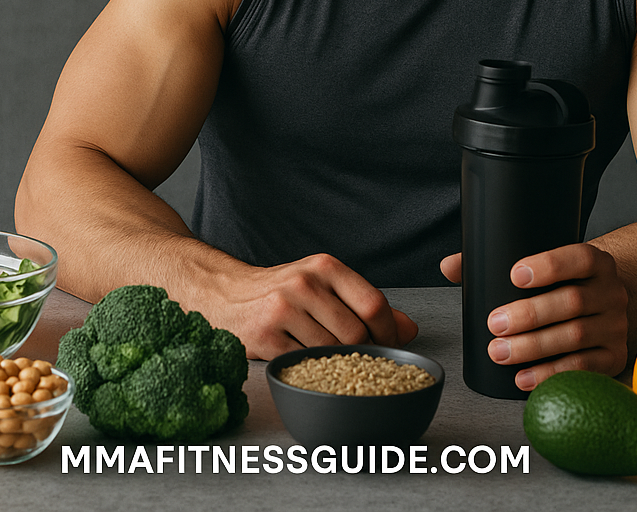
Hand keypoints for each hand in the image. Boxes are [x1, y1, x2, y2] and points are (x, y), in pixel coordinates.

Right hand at [214, 252, 417, 359]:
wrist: (226, 294)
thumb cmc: (282, 291)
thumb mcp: (324, 285)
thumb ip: (365, 304)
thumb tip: (409, 329)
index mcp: (324, 266)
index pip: (373, 304)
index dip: (388, 333)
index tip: (388, 345)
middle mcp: (304, 283)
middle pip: (356, 333)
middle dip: (364, 352)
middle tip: (360, 359)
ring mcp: (283, 310)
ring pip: (332, 352)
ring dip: (337, 364)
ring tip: (331, 360)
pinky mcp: (266, 337)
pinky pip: (305, 364)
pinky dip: (312, 370)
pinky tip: (307, 362)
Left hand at [440, 243, 627, 389]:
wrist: (601, 305)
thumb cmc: (559, 284)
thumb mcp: (537, 265)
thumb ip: (492, 261)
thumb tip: (449, 266)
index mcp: (595, 261)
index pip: (577, 257)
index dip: (548, 265)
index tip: (514, 275)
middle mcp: (611, 292)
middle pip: (572, 301)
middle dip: (530, 315)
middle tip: (495, 324)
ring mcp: (615, 326)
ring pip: (576, 336)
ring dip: (535, 347)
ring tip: (501, 353)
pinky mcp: (613, 358)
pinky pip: (584, 368)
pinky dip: (551, 374)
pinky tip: (524, 377)